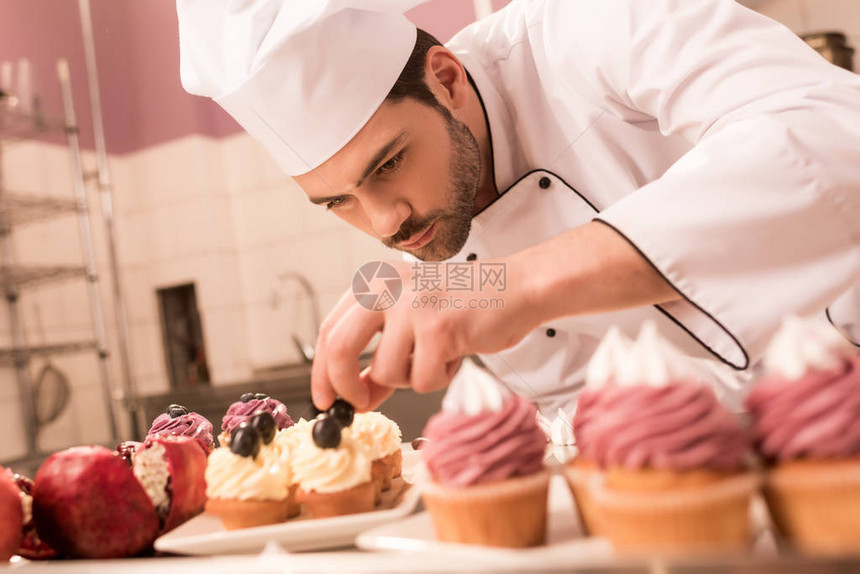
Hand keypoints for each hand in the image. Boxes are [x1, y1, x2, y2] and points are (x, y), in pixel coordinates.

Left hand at [310, 258, 538, 410]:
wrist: (516, 288)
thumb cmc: (466, 306)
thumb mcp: (412, 323)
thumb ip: (381, 355)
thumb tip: (356, 397)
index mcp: (374, 282)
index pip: (328, 330)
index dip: (321, 371)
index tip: (325, 399)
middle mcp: (386, 288)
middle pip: (338, 348)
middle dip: (344, 387)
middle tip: (357, 406)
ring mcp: (411, 306)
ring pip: (386, 372)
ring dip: (412, 379)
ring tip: (437, 358)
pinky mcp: (437, 327)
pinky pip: (422, 379)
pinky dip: (438, 378)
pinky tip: (455, 355)